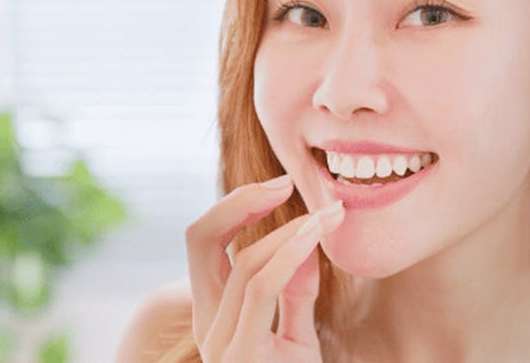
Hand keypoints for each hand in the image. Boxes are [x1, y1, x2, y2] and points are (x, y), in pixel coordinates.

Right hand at [184, 173, 344, 361]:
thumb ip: (296, 294)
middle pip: (201, 240)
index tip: (281, 187)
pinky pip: (262, 288)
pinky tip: (313, 235)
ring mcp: (220, 342)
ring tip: (328, 215)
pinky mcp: (244, 354)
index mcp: (211, 315)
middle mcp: (207, 325)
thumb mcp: (297, 337)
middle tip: (287, 182)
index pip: (204, 242)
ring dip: (289, 230)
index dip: (236, 205)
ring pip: (244, 262)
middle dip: (241, 201)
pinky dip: (288, 255)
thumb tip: (306, 243)